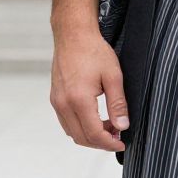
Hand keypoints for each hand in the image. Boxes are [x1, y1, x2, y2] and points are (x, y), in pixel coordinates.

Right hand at [50, 28, 128, 151]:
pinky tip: (94, 118)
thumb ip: (118, 103)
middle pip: (82, 138)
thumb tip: (122, 126)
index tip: (122, 142)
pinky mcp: (55, 98)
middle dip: (100, 143)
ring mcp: (57, 102)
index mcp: (79, 100)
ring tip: (108, 127)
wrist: (73, 34)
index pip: (94, 134)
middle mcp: (64, 104)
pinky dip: (80, 127)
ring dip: (89, 136)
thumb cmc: (93, 50)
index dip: (109, 143)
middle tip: (117, 136)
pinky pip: (66, 122)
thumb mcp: (113, 75)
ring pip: (72, 132)